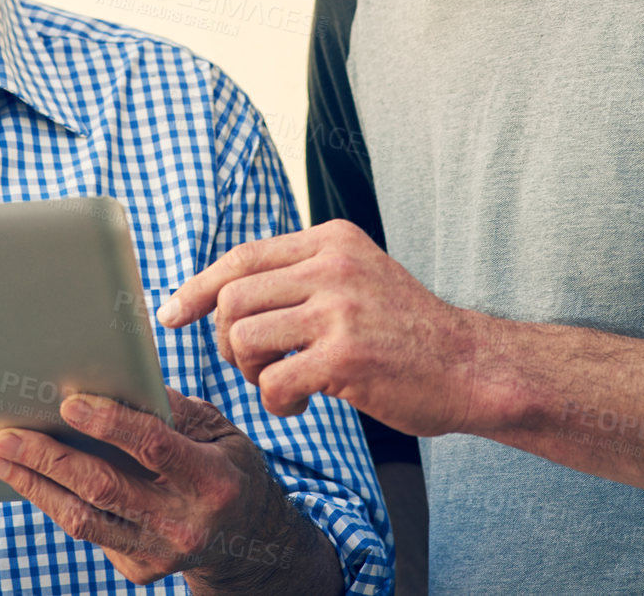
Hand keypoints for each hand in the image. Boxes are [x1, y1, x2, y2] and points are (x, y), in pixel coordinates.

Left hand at [0, 388, 307, 588]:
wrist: (250, 541)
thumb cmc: (228, 467)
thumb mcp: (219, 430)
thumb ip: (172, 409)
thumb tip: (117, 378)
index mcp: (212, 480)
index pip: (153, 447)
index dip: (110, 423)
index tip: (68, 401)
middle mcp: (185, 523)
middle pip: (103, 487)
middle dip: (48, 457)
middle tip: (7, 435)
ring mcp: (160, 553)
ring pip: (84, 519)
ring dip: (35, 485)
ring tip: (0, 457)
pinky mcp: (140, 571)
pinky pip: (90, 532)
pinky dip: (57, 502)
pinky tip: (32, 478)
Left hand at [157, 218, 484, 435]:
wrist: (472, 367)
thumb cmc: (408, 332)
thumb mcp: (358, 277)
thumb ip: (302, 274)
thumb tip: (222, 291)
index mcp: (332, 240)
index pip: (242, 256)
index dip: (197, 287)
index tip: (170, 314)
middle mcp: (333, 265)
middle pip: (232, 298)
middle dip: (226, 340)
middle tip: (253, 365)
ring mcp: (340, 309)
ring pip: (242, 337)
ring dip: (249, 371)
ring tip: (279, 382)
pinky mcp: (347, 357)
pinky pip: (273, 382)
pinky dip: (276, 403)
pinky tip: (302, 404)